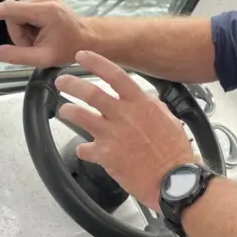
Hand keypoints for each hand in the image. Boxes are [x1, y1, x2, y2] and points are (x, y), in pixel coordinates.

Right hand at [0, 0, 92, 66]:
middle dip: (19, 34)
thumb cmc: (69, 48)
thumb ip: (17, 56)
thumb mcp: (43, 58)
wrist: (86, 38)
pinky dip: (29, 23)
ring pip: (17, 15)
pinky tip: (42, 29)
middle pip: (13, 16)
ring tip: (41, 38)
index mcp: (45, 11)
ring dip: (25, 30)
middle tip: (35, 44)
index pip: (11, 10)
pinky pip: (24, 11)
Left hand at [54, 50, 196, 210]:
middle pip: (91, 93)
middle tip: (62, 81)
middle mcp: (124, 115)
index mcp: (141, 104)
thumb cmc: (174, 153)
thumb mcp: (168, 119)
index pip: (115, 75)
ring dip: (68, 110)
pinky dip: (83, 149)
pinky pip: (85, 149)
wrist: (173, 180)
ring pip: (80, 116)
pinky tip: (83, 150)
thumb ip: (151, 105)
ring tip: (63, 109)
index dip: (96, 63)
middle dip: (71, 84)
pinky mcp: (105, 156)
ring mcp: (113, 135)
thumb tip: (143, 97)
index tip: (82, 56)